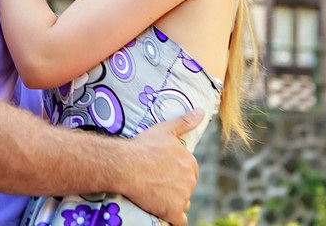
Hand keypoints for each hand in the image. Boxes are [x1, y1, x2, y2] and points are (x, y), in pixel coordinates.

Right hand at [121, 108, 203, 224]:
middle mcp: (190, 180)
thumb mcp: (164, 129)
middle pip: (186, 187)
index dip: (176, 172)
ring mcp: (182, 197)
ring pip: (182, 203)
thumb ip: (185, 121)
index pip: (190, 171)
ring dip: (173, 202)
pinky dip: (173, 218)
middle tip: (156, 181)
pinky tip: (163, 212)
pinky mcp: (172, 211)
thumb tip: (201, 111)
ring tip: (155, 194)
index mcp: (190, 162)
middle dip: (175, 186)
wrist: (124, 164)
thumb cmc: (142, 146)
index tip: (163, 170)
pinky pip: (179, 221)